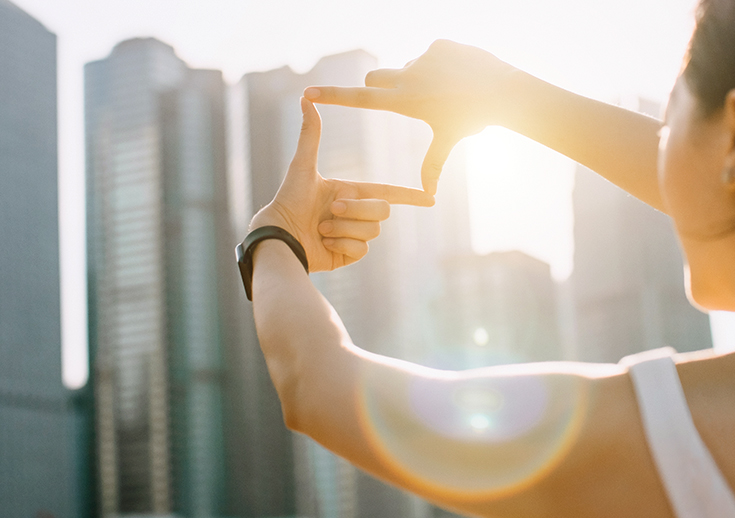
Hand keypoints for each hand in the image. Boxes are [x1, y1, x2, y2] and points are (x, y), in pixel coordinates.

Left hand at [249, 97, 433, 271]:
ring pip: (372, 231)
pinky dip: (341, 245)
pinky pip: (361, 250)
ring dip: (344, 228)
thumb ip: (310, 134)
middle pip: (382, 211)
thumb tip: (305, 98)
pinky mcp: (347, 256)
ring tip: (321, 228)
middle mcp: (354, 214)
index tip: (430, 198)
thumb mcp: (303, 165)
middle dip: (358, 209)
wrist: (277, 235)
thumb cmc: (288, 199)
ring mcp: (351, 236)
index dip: (410, 196)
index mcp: (350, 192)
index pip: (387, 192)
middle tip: (332, 210)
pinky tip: (323, 243)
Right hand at [304, 40, 515, 194]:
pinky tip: (459, 74)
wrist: (502, 90)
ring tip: (448, 91)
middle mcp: (407, 77)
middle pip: (375, 77)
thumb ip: (433, 165)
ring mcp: (422, 58)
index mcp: (405, 102)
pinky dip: (440, 65)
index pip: (360, 99)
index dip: (333, 97)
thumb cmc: (472, 119)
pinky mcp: (438, 44)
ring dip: (419, 78)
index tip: (309, 92)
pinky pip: (431, 54)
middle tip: (408, 97)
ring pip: (408, 67)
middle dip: (382, 87)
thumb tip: (427, 195)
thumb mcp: (448, 142)